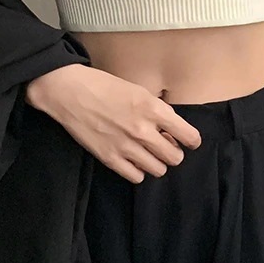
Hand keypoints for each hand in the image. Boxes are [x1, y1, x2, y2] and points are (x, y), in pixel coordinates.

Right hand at [25, 64, 202, 183]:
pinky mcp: (110, 158)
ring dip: (157, 162)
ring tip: (149, 154)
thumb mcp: (138, 90)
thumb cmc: (103, 86)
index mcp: (153, 109)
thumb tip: (171, 127)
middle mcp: (143, 130)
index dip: (192, 140)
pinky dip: (138, 170)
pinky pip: (136, 177)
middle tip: (166, 147)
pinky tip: (133, 160)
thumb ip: (156, 109)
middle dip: (174, 152)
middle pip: (175, 157)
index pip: (188, 135)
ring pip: (158, 169)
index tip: (190, 142)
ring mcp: (126, 146)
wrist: (70, 92)